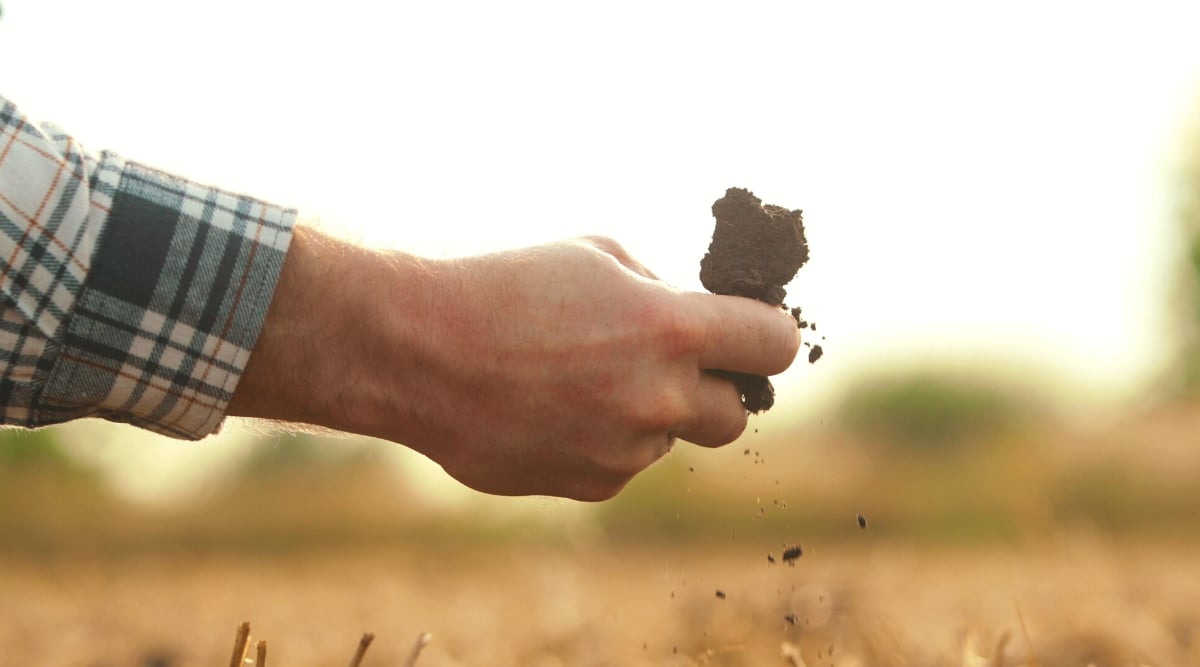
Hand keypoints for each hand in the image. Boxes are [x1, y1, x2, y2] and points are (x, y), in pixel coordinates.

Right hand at [229, 225, 800, 499]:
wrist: (420, 352)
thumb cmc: (507, 286)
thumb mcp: (596, 256)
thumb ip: (662, 291)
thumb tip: (696, 321)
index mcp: (672, 328)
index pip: (776, 344)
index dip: (770, 336)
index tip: (754, 333)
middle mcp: (659, 397)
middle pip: (737, 412)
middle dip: (716, 388)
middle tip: (675, 364)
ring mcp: (625, 450)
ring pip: (669, 438)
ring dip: (648, 412)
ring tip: (581, 378)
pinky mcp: (590, 483)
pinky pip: (623, 463)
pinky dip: (605, 439)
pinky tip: (552, 408)